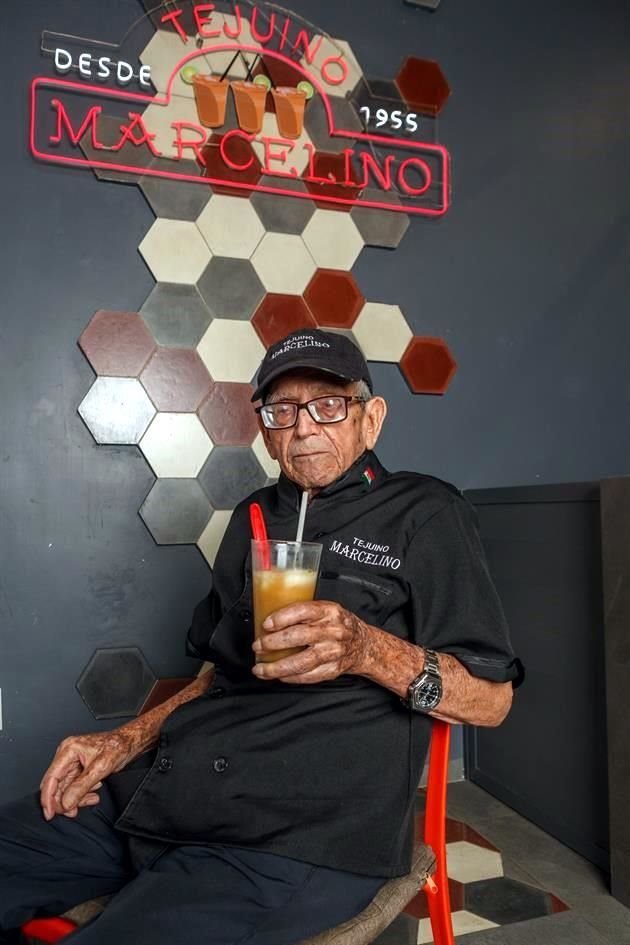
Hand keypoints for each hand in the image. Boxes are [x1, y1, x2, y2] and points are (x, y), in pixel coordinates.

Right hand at [40, 729, 137, 820]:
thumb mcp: (100, 768)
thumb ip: (81, 786)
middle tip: (73, 811)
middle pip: (56, 785)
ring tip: (91, 798)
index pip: (51, 777)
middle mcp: (67, 755)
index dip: (48, 798)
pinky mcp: (79, 769)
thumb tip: (66, 802)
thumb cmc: (117, 746)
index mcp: (69, 749)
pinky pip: (74, 787)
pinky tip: (93, 793)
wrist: (129, 742)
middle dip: (64, 801)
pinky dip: (82, 794)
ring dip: (77, 798)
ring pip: (66, 788)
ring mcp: (73, 762)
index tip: (50, 813)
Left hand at [251, 600, 369, 683]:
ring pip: (302, 661)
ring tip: (260, 669)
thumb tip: (269, 619)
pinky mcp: (333, 669)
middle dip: (273, 643)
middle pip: (299, 637)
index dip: (282, 618)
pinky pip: (309, 676)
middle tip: (258, 646)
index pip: (303, 611)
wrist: (363, 643)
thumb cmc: (338, 624)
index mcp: (328, 611)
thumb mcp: (325, 610)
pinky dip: (291, 677)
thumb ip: (303, 613)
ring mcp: (334, 652)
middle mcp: (333, 631)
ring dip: (277, 667)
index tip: (266, 624)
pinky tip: (278, 676)